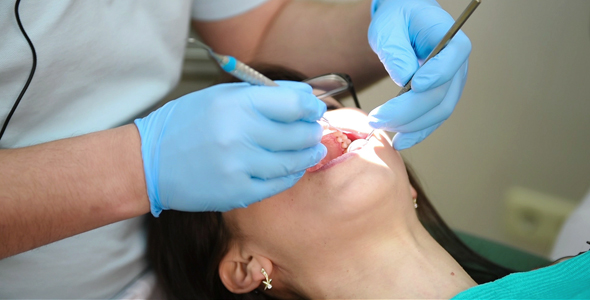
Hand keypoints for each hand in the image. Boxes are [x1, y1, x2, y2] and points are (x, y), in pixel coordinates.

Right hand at [134, 81, 326, 215]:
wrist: (149, 162)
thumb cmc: (186, 124)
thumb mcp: (220, 96)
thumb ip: (263, 94)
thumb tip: (305, 96)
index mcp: (235, 105)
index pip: (293, 104)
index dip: (310, 107)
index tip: (314, 109)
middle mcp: (238, 135)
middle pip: (298, 134)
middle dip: (312, 131)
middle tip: (314, 130)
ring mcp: (239, 167)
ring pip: (292, 162)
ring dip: (308, 155)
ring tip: (312, 150)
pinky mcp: (237, 192)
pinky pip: (278, 184)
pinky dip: (291, 175)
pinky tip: (292, 167)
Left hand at [367, 0, 470, 149]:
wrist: (404, 21)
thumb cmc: (398, 18)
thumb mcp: (390, 26)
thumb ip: (396, 50)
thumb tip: (403, 78)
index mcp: (452, 40)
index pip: (451, 61)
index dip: (435, 76)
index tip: (412, 85)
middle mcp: (457, 65)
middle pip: (440, 95)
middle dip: (408, 111)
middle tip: (377, 118)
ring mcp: (451, 84)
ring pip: (438, 113)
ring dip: (409, 126)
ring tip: (380, 127)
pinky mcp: (440, 97)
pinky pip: (432, 119)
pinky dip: (416, 132)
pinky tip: (398, 141)